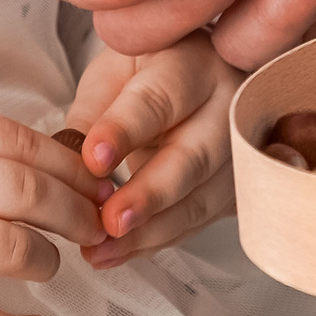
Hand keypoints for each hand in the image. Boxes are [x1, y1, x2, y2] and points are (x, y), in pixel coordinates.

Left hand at [61, 34, 242, 266]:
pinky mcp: (238, 188)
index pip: (159, 100)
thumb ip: (93, 114)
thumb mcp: (114, 72)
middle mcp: (229, 106)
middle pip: (193, 158)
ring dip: (149, 231)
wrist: (201, 76)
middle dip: (150, 195)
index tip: (94, 158)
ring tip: (101, 249)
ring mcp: (241, 151)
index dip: (126, 130)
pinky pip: (198, 221)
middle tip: (108, 222)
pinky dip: (156, 241)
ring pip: (199, 200)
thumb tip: (74, 167)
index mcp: (193, 63)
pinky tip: (119, 252)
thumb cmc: (151, 69)